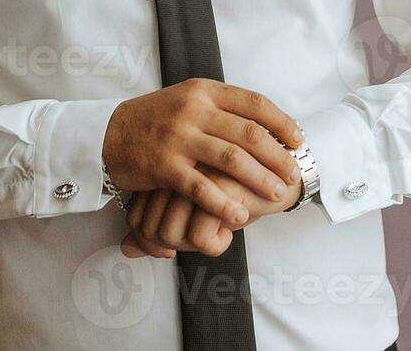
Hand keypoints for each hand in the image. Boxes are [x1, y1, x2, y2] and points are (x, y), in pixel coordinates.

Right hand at [101, 78, 303, 230]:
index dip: (281, 122)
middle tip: (293, 172)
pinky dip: (224, 202)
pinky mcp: (164, 166)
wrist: (108, 133)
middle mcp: (194, 110)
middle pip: (249, 133)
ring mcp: (179, 137)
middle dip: (278, 155)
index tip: (298, 138)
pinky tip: (239, 215)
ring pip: (231, 159)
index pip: (254, 103)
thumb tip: (263, 121)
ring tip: (277, 194)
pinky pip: (201, 187)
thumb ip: (221, 106)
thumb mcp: (188, 99)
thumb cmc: (155, 118)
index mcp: (205, 91)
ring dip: (260, 179)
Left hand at [120, 166, 303, 258]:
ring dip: (191, 246)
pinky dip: (213, 245)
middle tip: (197, 242)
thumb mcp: (192, 202)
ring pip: (168, 234)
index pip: (137, 219)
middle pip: (149, 228)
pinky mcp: (219, 184)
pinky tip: (229, 234)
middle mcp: (175, 163)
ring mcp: (193, 173)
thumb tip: (127, 249)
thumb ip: (157, 221)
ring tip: (214, 237)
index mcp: (166, 162)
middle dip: (170, 246)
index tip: (171, 248)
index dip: (150, 243)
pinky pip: (198, 237)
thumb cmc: (234, 185)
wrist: (283, 169)